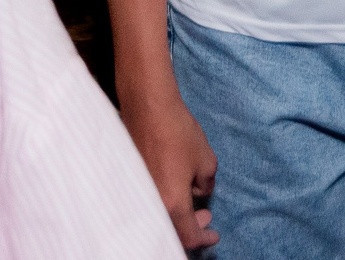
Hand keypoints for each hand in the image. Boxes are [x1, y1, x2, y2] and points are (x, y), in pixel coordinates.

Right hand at [121, 86, 218, 249]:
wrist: (147, 107)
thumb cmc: (178, 132)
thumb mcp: (206, 160)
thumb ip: (206, 184)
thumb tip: (200, 190)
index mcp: (171, 203)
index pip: (188, 235)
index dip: (204, 238)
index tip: (214, 235)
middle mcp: (151, 204)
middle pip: (171, 231)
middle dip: (191, 228)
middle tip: (206, 217)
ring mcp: (138, 193)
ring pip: (159, 217)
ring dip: (177, 215)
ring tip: (192, 198)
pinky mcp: (130, 180)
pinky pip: (149, 202)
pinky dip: (164, 202)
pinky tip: (174, 188)